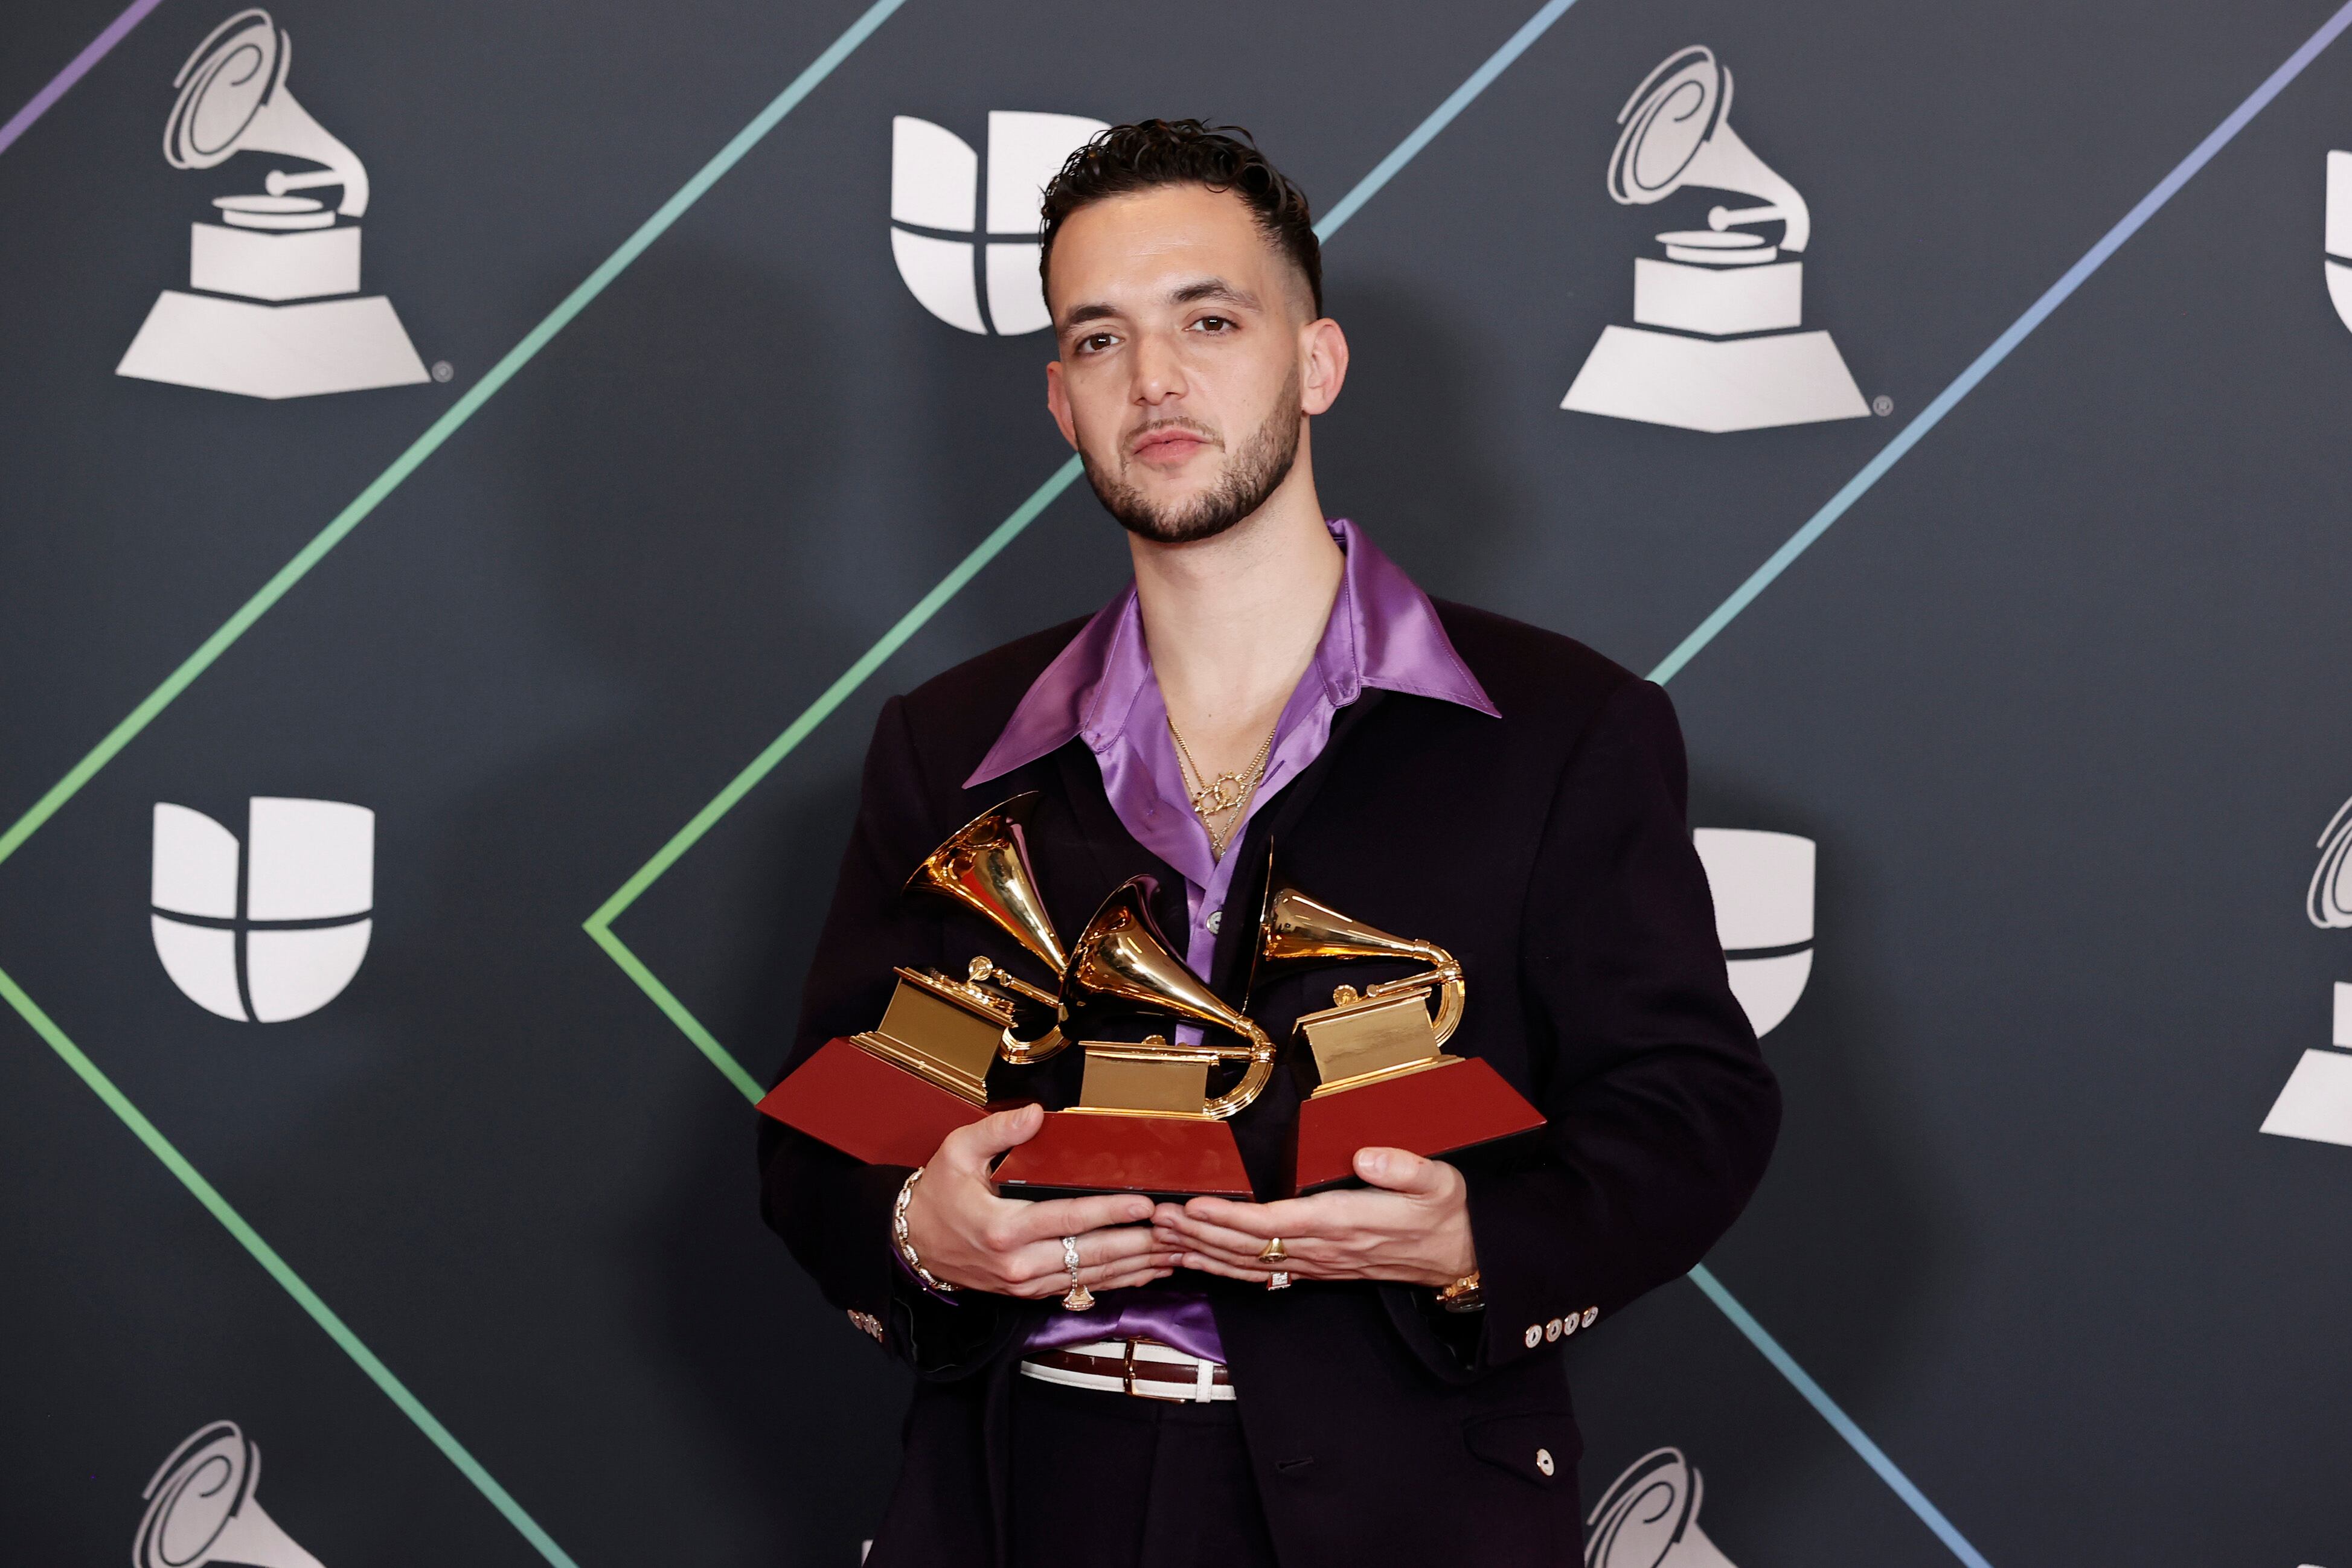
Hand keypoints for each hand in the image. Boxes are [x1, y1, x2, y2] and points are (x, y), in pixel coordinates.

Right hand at [902, 1104, 1177, 1298]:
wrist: (913, 1244)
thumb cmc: (938, 1194)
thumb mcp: (957, 1151)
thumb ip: (998, 1132)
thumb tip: (1036, 1114)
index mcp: (1003, 1227)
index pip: (1069, 1219)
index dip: (1110, 1212)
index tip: (1144, 1204)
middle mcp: (1018, 1263)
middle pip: (1090, 1254)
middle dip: (1139, 1244)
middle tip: (1176, 1231)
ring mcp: (1026, 1283)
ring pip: (1092, 1276)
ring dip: (1137, 1266)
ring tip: (1175, 1252)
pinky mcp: (1030, 1292)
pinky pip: (1081, 1288)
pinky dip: (1117, 1281)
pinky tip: (1145, 1271)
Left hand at [1153, 1147, 1476, 1286]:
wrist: (1461, 1257)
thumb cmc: (1446, 1213)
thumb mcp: (1439, 1182)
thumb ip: (1404, 1168)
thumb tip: (1366, 1156)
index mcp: (1346, 1223)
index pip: (1277, 1224)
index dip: (1233, 1218)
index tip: (1197, 1204)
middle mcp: (1325, 1249)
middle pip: (1250, 1246)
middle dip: (1200, 1233)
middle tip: (1157, 1218)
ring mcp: (1319, 1263)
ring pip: (1250, 1263)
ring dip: (1205, 1251)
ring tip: (1164, 1237)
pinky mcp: (1319, 1268)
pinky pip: (1264, 1271)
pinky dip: (1227, 1266)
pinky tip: (1202, 1260)